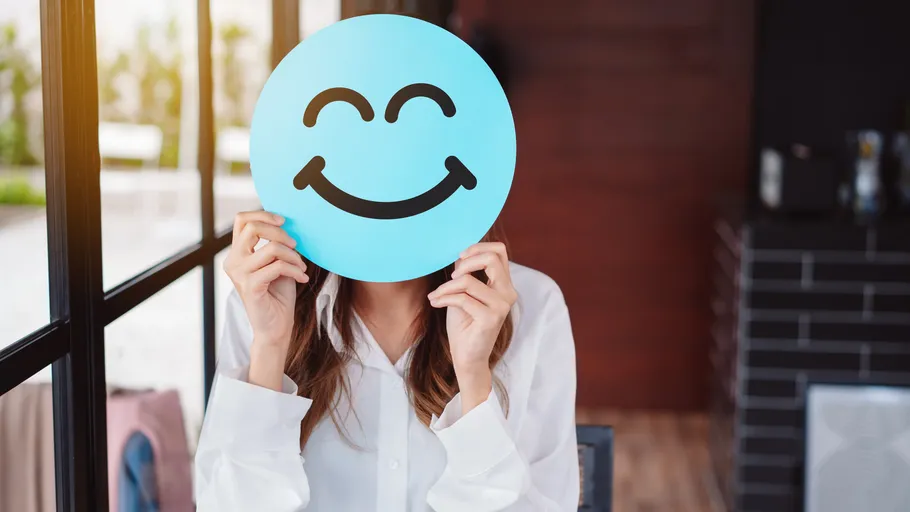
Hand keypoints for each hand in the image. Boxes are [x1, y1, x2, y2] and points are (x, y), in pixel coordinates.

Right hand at [223, 211, 307, 348]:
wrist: (276, 326)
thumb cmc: (278, 293)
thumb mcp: (276, 261)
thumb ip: (274, 243)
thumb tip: (286, 223)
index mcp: (237, 253)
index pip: (242, 220)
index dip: (264, 215)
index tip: (284, 222)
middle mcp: (233, 261)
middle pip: (254, 228)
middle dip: (281, 233)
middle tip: (296, 246)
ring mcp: (239, 274)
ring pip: (271, 248)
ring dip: (294, 256)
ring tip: (301, 267)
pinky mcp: (250, 287)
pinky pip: (278, 267)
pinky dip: (296, 270)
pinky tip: (302, 278)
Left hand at [428, 242, 516, 412]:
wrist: (466, 357)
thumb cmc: (464, 325)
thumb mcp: (464, 292)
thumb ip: (466, 273)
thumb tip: (460, 255)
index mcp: (504, 284)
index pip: (499, 251)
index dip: (478, 248)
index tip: (460, 258)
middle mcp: (507, 293)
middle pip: (491, 259)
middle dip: (464, 263)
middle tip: (450, 277)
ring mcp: (501, 306)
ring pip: (468, 281)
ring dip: (445, 287)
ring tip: (436, 296)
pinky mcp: (491, 319)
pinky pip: (462, 298)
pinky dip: (443, 298)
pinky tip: (435, 303)